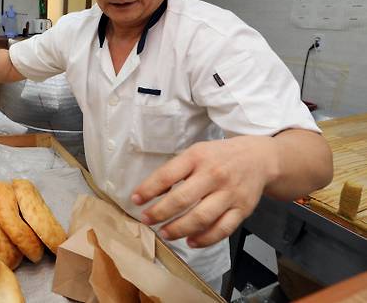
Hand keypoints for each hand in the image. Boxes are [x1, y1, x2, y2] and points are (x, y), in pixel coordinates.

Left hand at [131, 136, 278, 247]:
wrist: (259, 158)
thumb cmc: (219, 156)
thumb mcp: (196, 153)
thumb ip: (175, 170)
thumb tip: (150, 192)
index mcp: (197, 157)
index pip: (167, 175)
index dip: (148, 190)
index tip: (135, 200)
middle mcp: (213, 175)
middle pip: (182, 199)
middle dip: (160, 213)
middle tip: (147, 220)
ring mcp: (229, 194)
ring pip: (201, 217)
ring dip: (179, 229)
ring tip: (165, 233)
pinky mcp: (242, 209)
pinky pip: (222, 229)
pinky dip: (204, 239)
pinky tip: (190, 241)